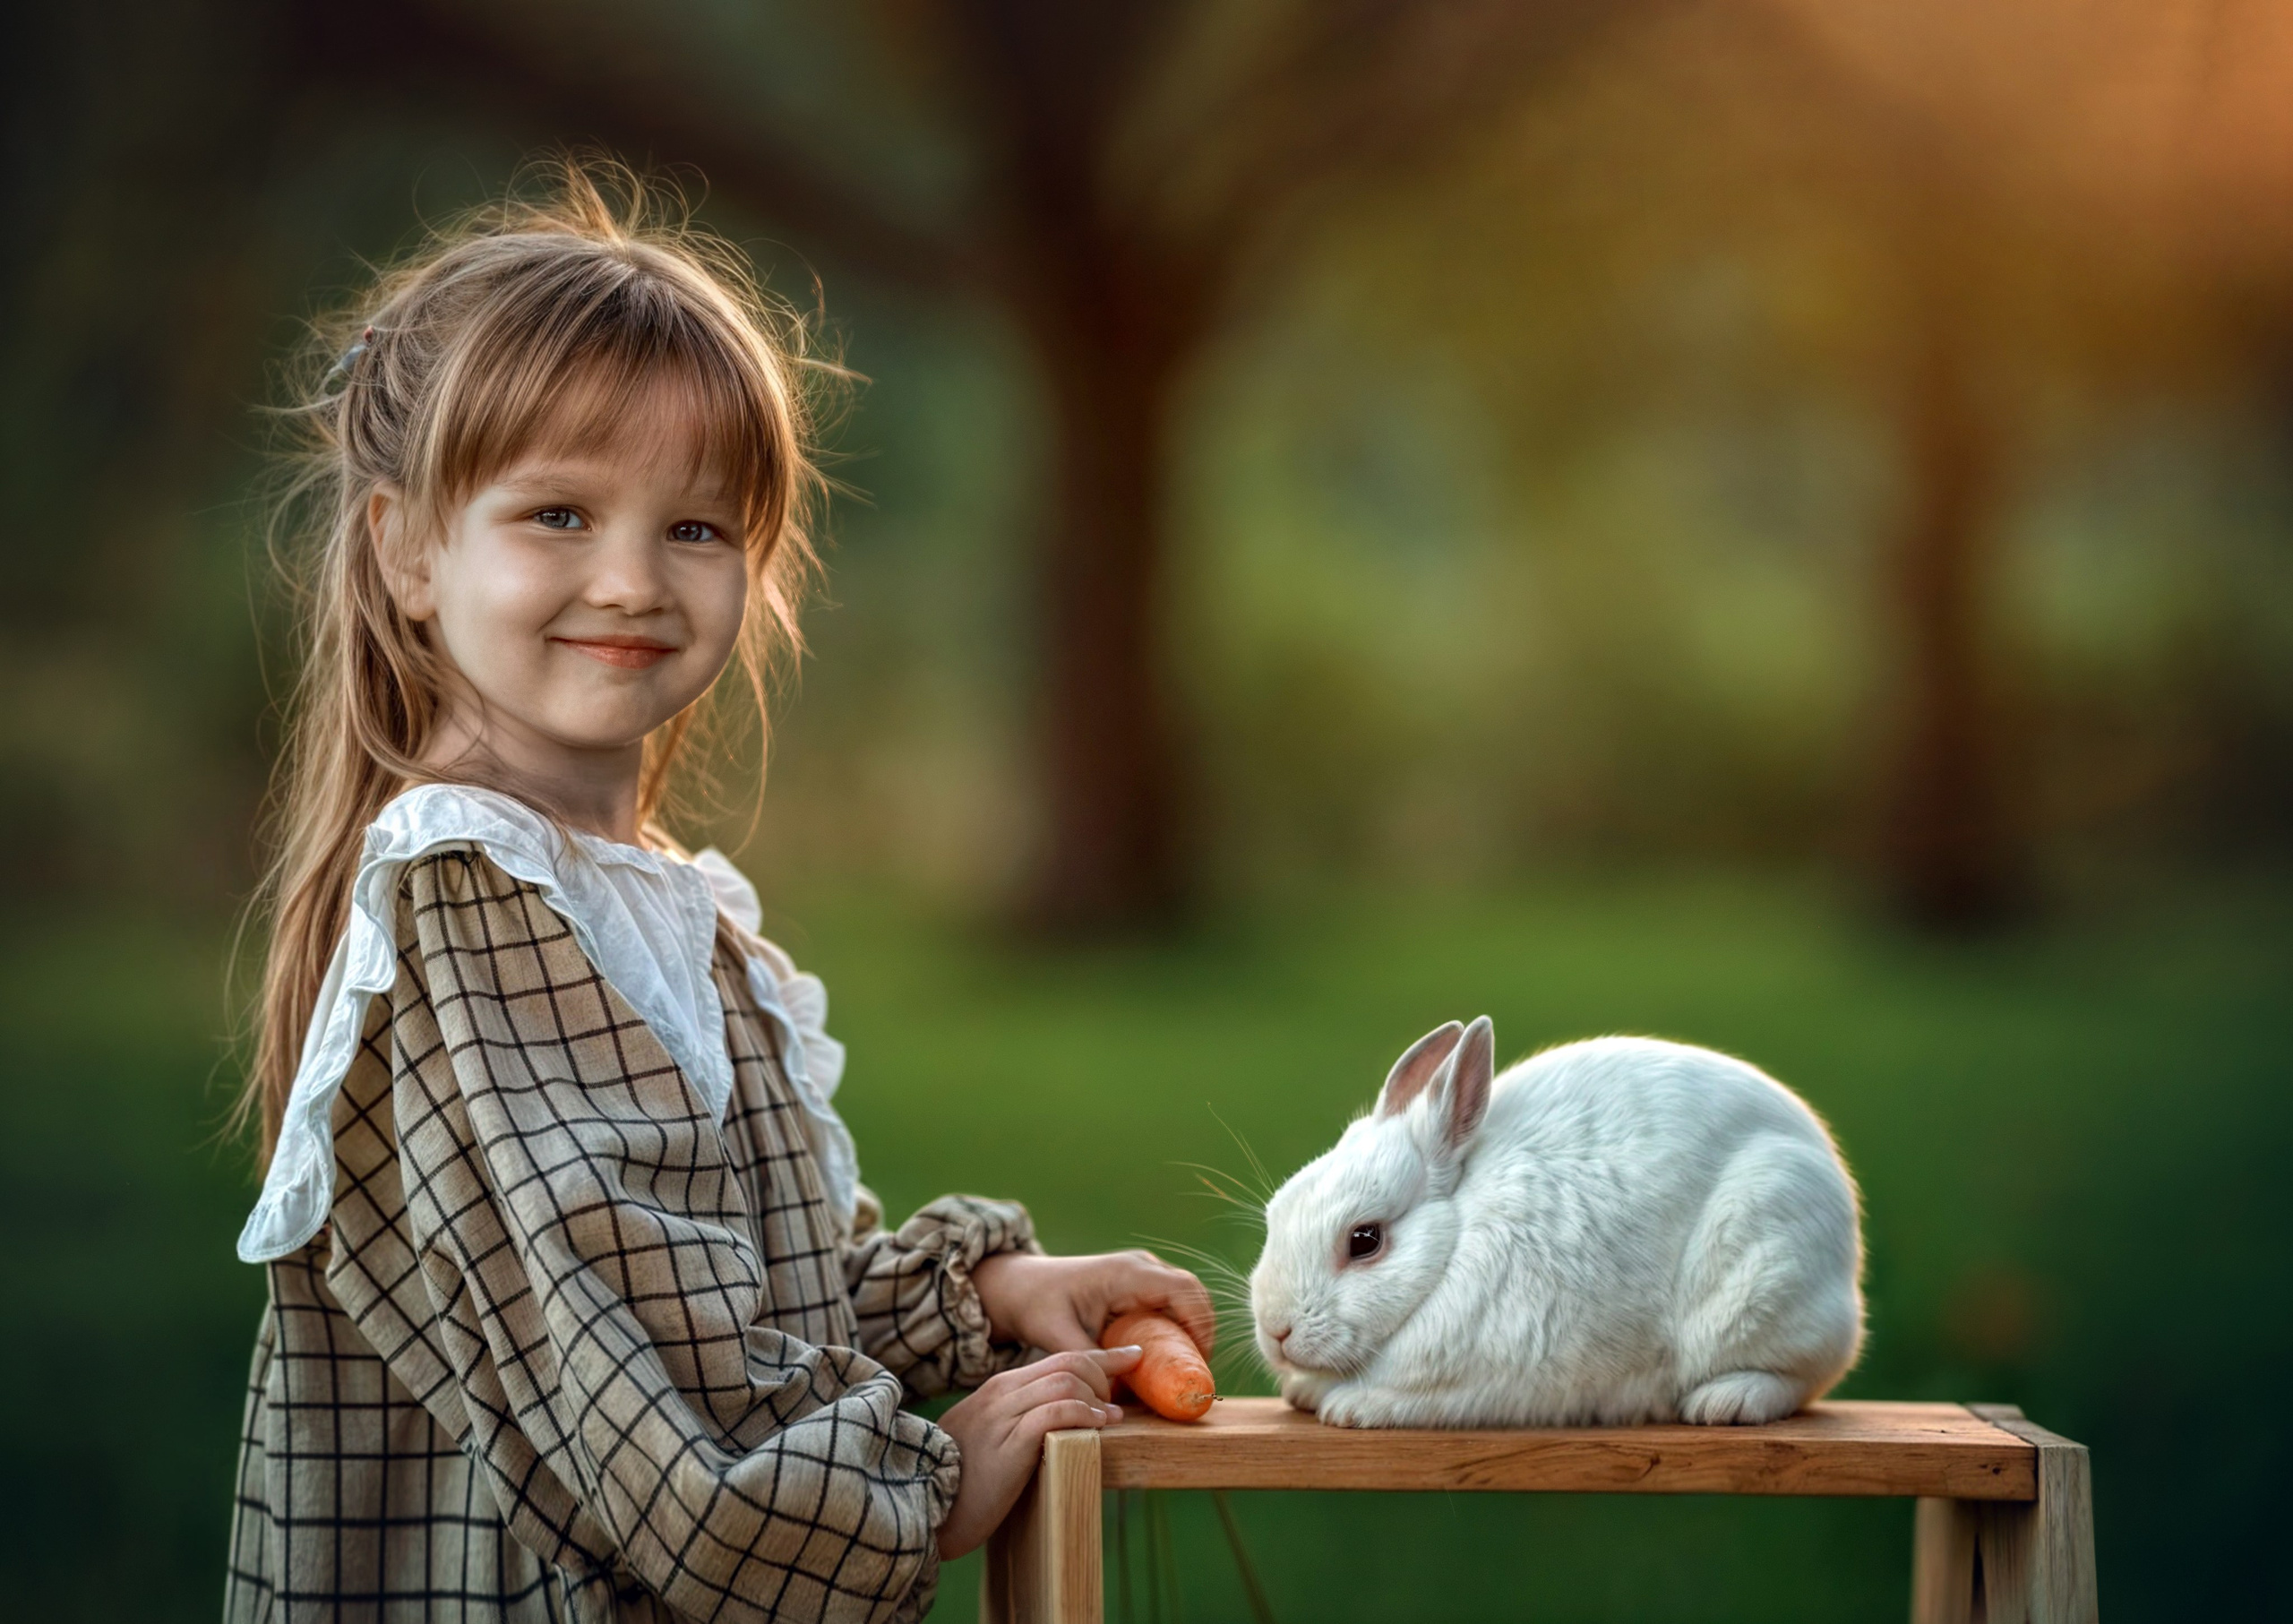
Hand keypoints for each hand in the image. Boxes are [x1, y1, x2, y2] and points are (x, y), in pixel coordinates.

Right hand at [933, 1347, 1139, 1558]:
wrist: (921, 1505)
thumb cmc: (959, 1482)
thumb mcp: (989, 1441)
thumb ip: (1018, 1424)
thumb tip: (1063, 1426)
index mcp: (997, 1389)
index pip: (1056, 1359)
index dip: (1099, 1356)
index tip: (1129, 1357)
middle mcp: (1000, 1393)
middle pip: (1066, 1362)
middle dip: (1105, 1370)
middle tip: (1124, 1394)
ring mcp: (1002, 1415)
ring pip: (1064, 1381)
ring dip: (1096, 1396)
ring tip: (1111, 1418)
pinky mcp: (1008, 1441)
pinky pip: (1056, 1412)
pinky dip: (1084, 1414)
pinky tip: (1098, 1427)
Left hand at [971, 1249, 1215, 1359]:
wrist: (1022, 1286)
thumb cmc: (1038, 1304)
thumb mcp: (1059, 1336)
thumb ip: (1089, 1363)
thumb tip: (1116, 1398)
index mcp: (1127, 1273)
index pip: (1184, 1290)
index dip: (1201, 1325)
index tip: (1199, 1362)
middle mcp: (1141, 1268)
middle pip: (1194, 1295)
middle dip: (1201, 1334)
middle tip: (1193, 1376)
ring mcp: (1143, 1275)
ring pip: (1187, 1301)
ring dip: (1191, 1333)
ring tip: (1181, 1373)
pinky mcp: (1140, 1287)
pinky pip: (1172, 1306)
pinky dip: (1177, 1331)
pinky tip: (1165, 1362)